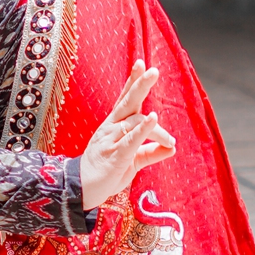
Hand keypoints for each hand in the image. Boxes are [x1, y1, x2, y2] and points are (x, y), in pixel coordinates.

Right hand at [79, 60, 175, 210]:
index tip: (142, 64)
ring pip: (135, 121)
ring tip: (170, 140)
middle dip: (140, 85)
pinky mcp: (114, 154)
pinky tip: (154, 118)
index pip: (124, 99)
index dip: (133, 82)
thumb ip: (150, 153)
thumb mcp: (132, 161)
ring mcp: (111, 139)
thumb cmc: (106, 173)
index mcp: (114, 126)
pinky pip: (131, 139)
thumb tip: (172, 148)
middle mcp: (111, 128)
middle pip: (127, 102)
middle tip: (153, 70)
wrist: (81, 191)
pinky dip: (143, 128)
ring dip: (156, 128)